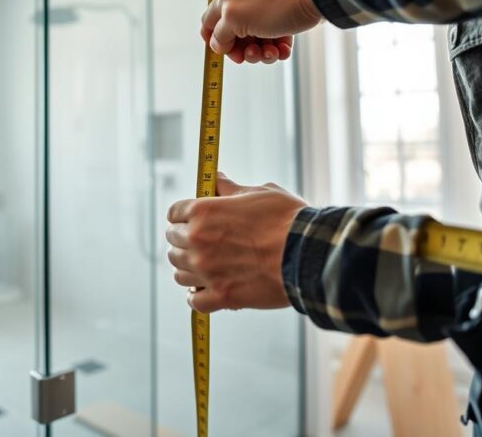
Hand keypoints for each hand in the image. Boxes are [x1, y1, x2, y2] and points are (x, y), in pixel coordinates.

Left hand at [165, 173, 307, 312]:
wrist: (309, 253)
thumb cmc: (287, 220)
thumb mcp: (259, 193)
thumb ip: (231, 189)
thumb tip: (217, 180)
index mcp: (204, 212)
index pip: (173, 213)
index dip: (182, 216)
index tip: (191, 220)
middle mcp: (198, 241)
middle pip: (172, 242)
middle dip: (184, 241)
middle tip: (202, 243)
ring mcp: (207, 271)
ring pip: (179, 272)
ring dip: (189, 269)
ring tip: (206, 267)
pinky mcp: (222, 296)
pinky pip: (194, 300)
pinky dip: (198, 296)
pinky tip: (209, 290)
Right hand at [200, 0, 321, 63]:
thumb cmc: (281, 0)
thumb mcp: (236, 19)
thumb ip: (220, 32)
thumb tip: (215, 42)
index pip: (209, 20)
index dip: (214, 41)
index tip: (227, 54)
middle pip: (233, 30)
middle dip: (243, 48)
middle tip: (254, 56)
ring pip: (255, 31)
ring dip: (261, 49)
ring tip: (272, 53)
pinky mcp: (284, 3)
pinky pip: (274, 27)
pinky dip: (277, 41)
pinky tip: (283, 47)